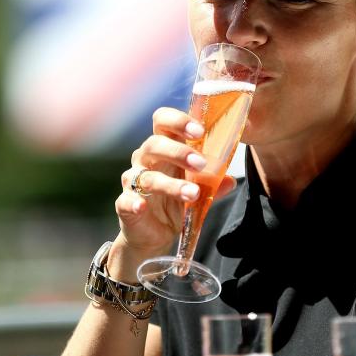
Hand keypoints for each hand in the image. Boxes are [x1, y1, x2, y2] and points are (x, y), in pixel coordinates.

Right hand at [113, 108, 235, 271]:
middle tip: (201, 164)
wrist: (153, 234)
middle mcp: (145, 159)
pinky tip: (142, 206)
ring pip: (147, 176)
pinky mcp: (125, 204)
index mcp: (163, 147)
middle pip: (154, 144)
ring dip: (171, 184)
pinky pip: (125, 200)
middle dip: (179, 152)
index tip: (200, 131)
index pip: (163, 121)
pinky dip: (133, 202)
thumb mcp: (197, 188)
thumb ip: (212, 183)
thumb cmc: (174, 200)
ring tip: (193, 194)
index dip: (179, 121)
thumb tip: (231, 180)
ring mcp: (132, 181)